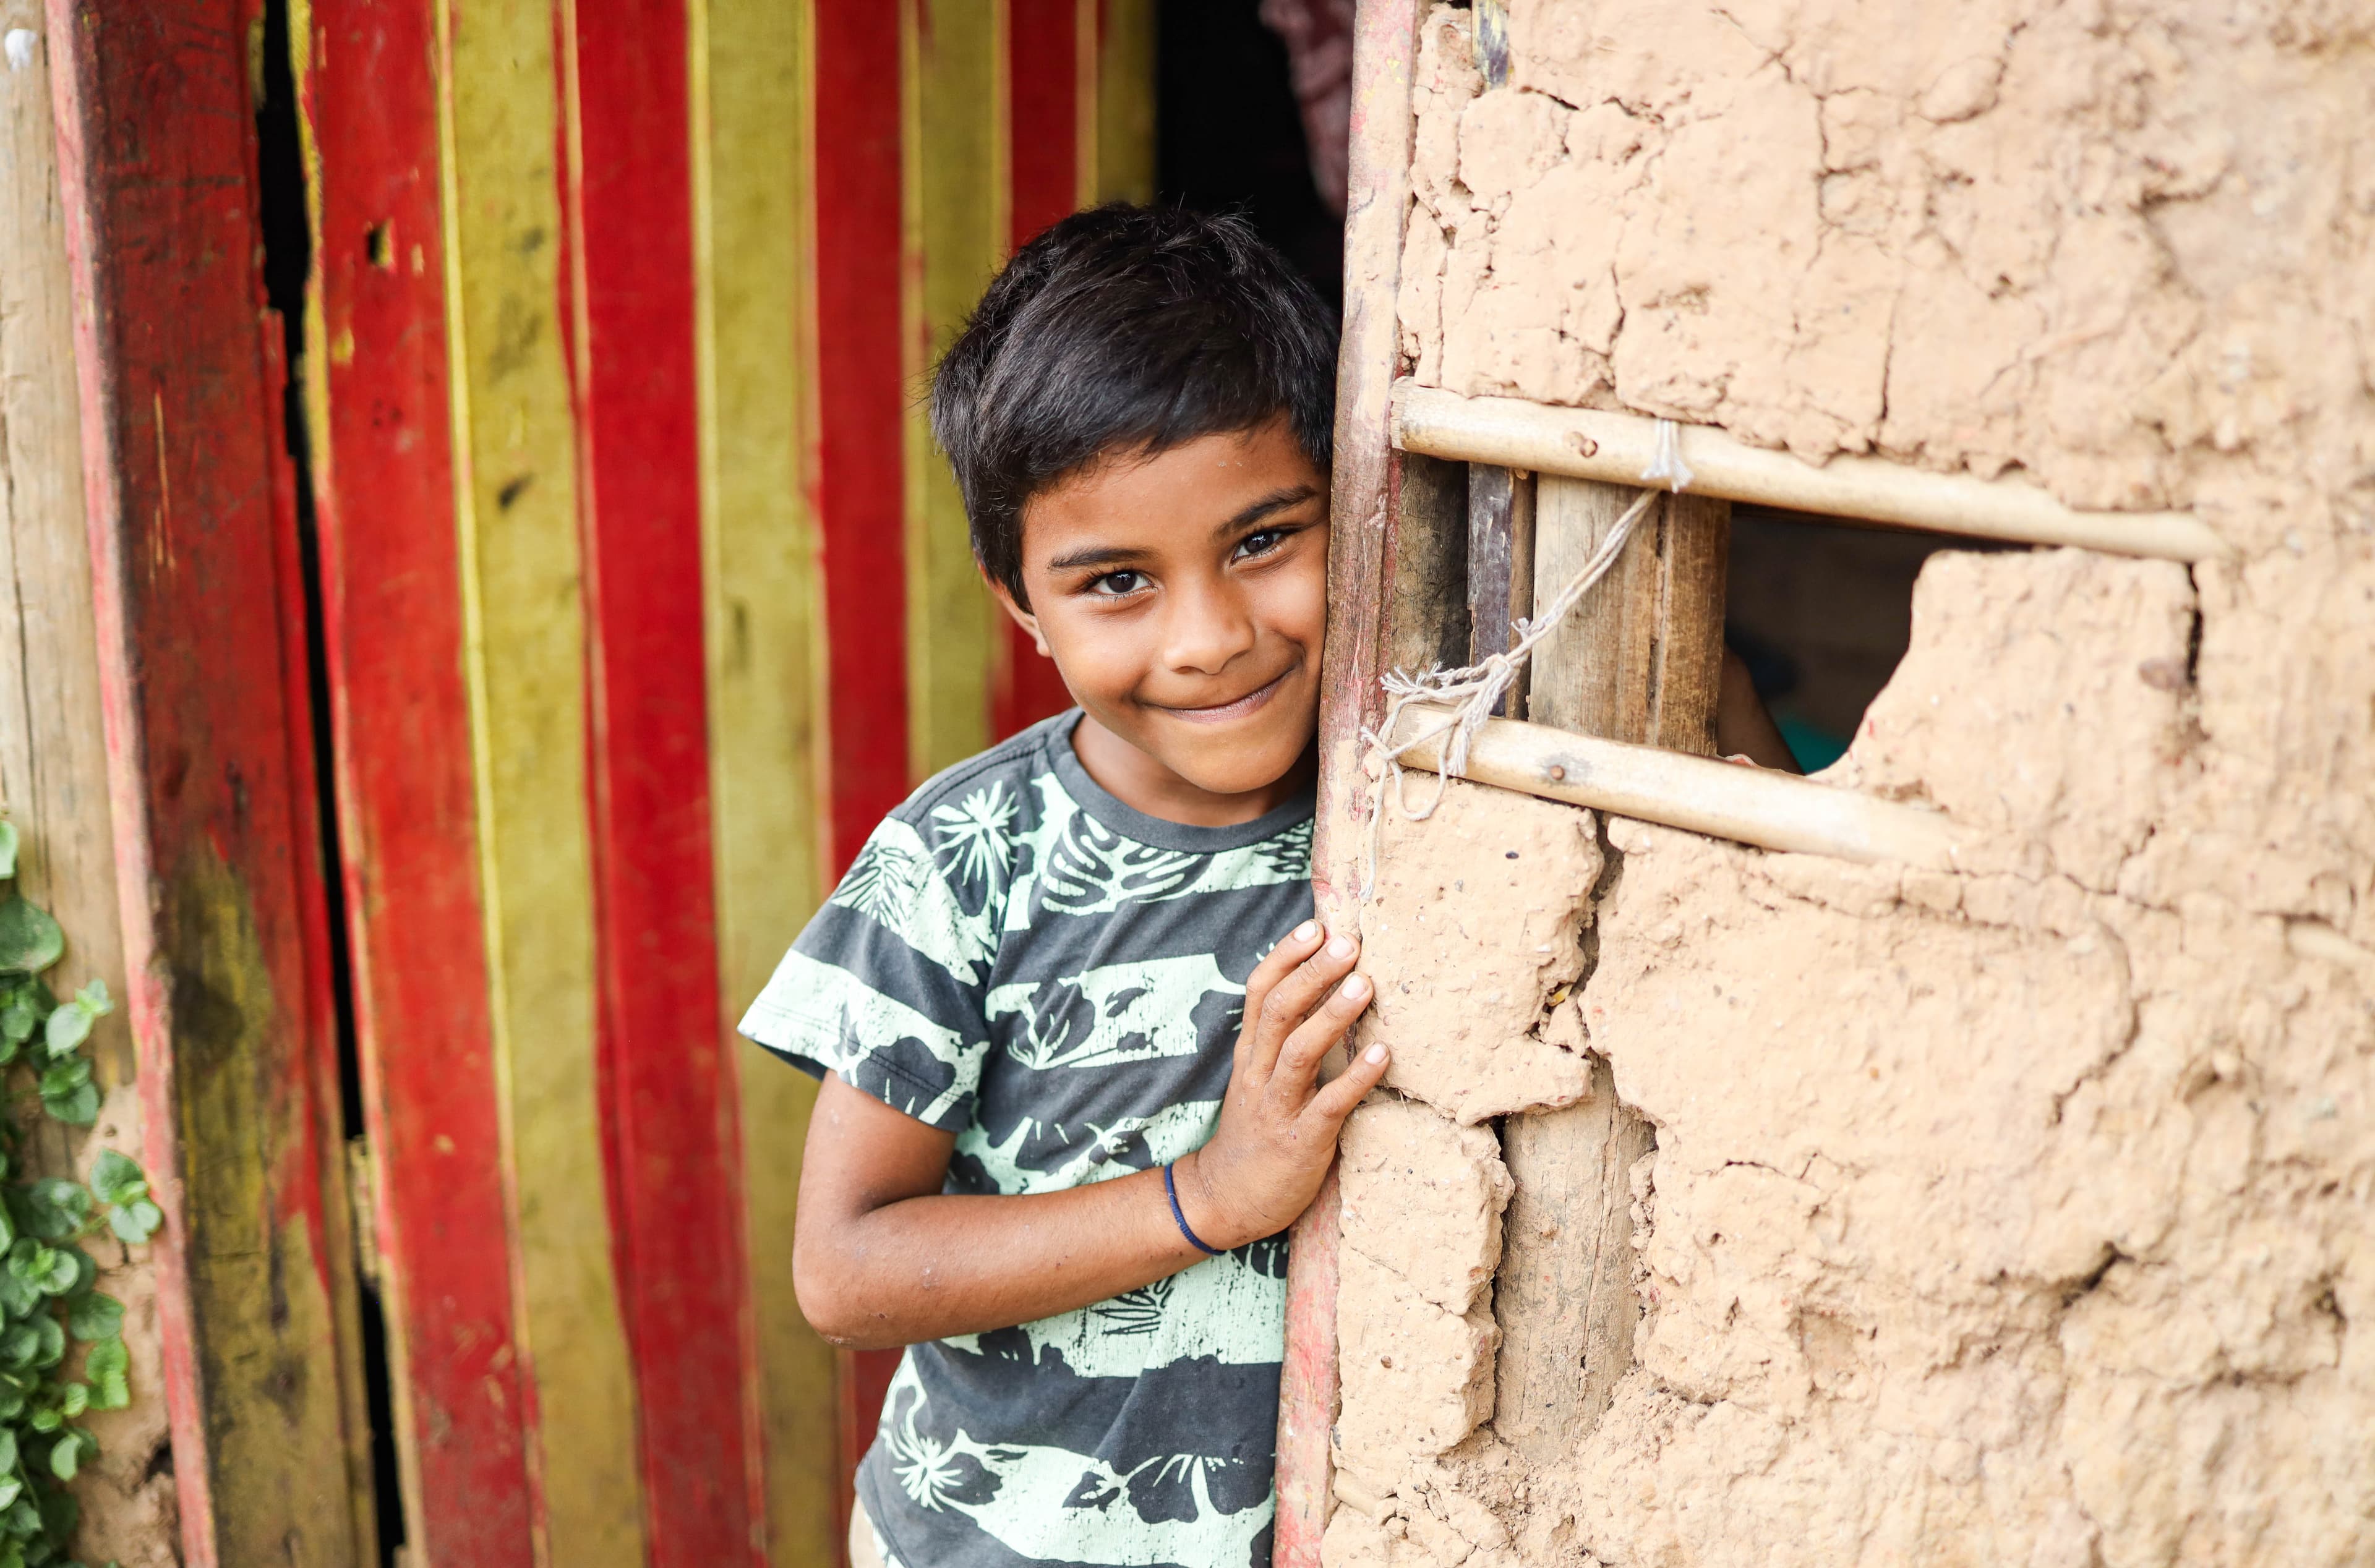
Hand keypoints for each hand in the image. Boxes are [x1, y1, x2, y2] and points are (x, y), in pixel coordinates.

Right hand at [1176, 921, 1387, 1250]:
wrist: (1224, 1200)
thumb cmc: (1253, 1134)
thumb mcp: (1256, 1079)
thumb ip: (1282, 1041)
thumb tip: (1322, 993)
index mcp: (1249, 1054)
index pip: (1260, 994)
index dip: (1285, 957)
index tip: (1314, 926)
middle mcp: (1259, 1074)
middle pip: (1280, 1012)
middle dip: (1313, 973)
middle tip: (1348, 943)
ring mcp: (1276, 1108)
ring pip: (1299, 1052)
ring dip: (1333, 1015)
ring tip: (1365, 984)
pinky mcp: (1299, 1142)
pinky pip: (1329, 1105)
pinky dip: (1356, 1077)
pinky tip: (1382, 1053)